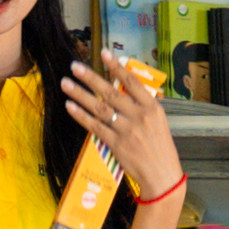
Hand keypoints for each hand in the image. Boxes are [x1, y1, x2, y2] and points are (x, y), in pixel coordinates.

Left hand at [58, 52, 178, 194]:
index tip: (103, 53)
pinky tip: (70, 106)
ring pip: (99, 108)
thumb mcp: (158, 121)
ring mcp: (127, 131)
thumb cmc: (160, 146)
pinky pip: (95, 127)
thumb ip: (142, 104)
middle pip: (111, 93)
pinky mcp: (116, 144)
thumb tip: (125, 86)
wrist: (162, 175)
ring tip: (66, 83)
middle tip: (75, 66)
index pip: (132, 82)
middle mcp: (139, 116)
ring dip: (80, 94)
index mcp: (152, 108)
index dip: (116, 67)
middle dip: (91, 78)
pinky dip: (81, 116)